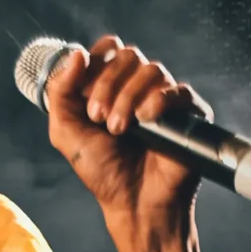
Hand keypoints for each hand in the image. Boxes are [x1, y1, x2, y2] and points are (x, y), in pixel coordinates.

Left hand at [45, 36, 213, 239]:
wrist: (132, 203)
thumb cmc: (102, 171)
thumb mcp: (66, 131)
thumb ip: (61, 92)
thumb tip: (76, 54)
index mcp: (112, 84)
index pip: (108, 48)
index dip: (95, 64)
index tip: (85, 97)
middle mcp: (139, 86)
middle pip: (129, 55)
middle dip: (107, 85)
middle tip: (99, 119)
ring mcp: (165, 98)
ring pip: (152, 69)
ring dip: (128, 97)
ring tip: (120, 129)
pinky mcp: (189, 114)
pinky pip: (179, 90)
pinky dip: (158, 100)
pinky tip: (145, 120)